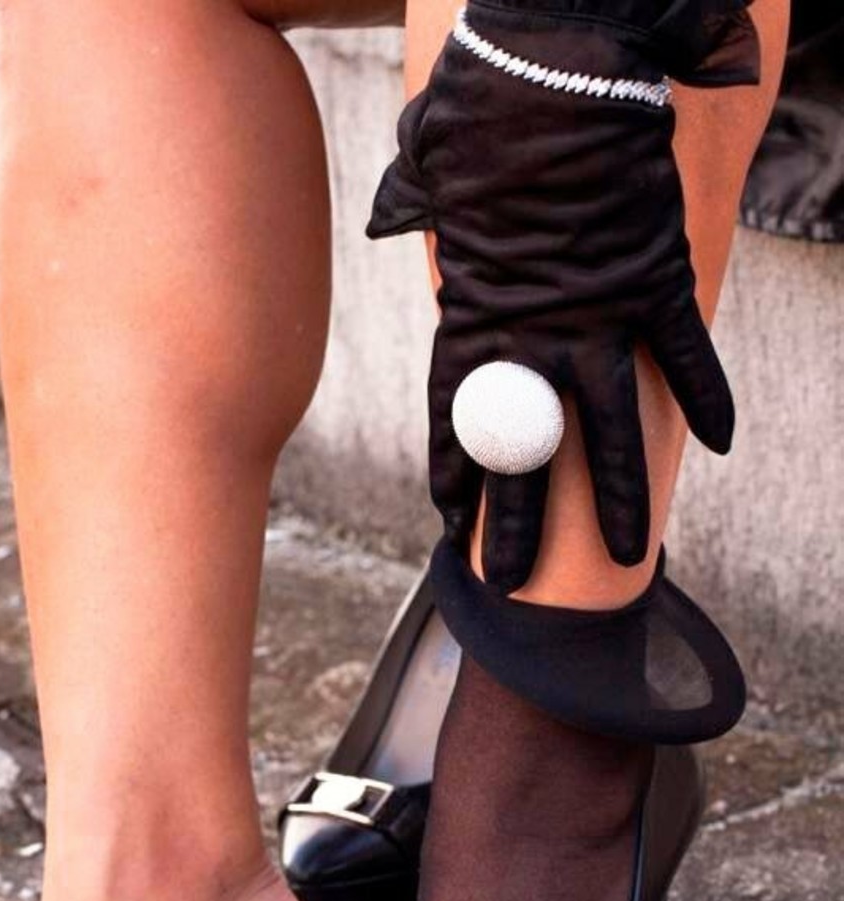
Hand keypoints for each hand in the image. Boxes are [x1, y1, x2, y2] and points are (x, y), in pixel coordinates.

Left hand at [369, 3, 742, 590]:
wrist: (542, 84)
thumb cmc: (478, 130)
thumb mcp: (436, 197)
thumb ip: (432, 233)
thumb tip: (410, 222)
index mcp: (471, 325)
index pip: (458, 425)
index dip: (456, 480)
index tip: (450, 525)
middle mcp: (532, 341)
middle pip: (527, 457)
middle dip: (519, 527)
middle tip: (510, 585)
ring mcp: (597, 319)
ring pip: (613, 433)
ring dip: (623, 500)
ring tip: (630, 557)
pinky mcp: (654, 286)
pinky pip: (685, 357)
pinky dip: (707, 395)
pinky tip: (720, 443)